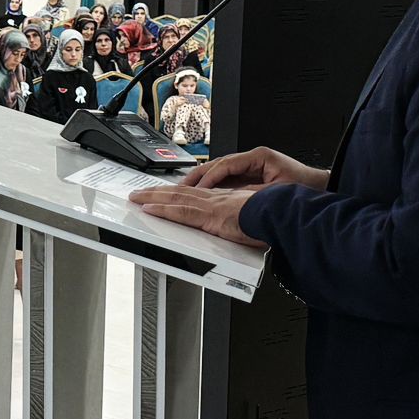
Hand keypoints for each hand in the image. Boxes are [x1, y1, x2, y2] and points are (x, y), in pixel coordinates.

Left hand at [127, 186, 265, 247]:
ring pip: (175, 199)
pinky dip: (163, 210)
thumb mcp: (255, 217)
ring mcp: (211, 207)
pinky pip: (181, 213)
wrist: (282, 214)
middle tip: (140, 192)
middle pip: (180, 192)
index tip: (163, 191)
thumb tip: (241, 228)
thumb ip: (243, 221)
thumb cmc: (275, 216)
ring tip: (136, 198)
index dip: (177, 191)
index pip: (194, 193)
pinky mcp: (210, 217)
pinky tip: (149, 209)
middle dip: (158, 192)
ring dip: (153, 198)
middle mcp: (215, 199)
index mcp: (225, 200)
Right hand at [182, 146, 328, 192]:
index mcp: (258, 157)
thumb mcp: (279, 192)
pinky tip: (199, 192)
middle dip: (196, 176)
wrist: (320, 187)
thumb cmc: (305, 186)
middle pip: (216, 164)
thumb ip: (254, 194)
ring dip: (200, 180)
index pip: (225, 165)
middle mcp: (252, 158)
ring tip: (183, 189)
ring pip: (217, 171)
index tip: (199, 190)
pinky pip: (224, 178)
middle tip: (180, 188)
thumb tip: (232, 200)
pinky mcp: (250, 174)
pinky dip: (210, 185)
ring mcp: (250, 166)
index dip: (209, 178)